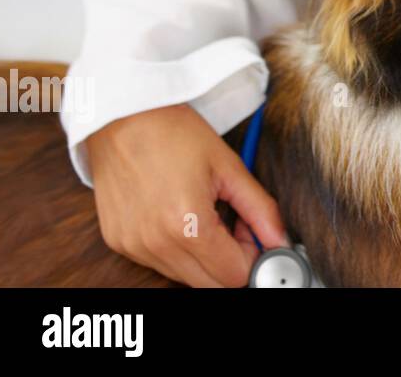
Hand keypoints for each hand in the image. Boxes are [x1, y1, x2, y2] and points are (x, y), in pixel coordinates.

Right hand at [88, 103, 287, 286]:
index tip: (255, 233)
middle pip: (210, 285)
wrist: (122, 116)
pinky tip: (180, 216)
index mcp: (186, 225)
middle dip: (231, 261)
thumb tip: (281, 242)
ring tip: (205, 214)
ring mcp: (133, 247)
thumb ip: (261, 210)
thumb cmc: (174, 133)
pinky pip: (160, 263)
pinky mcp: (118, 243)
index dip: (254, 257)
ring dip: (205, 257)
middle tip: (235, 224)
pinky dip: (178, 250)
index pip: (234, 276)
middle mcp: (155, 244)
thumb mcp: (229, 167)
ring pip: (185, 277)